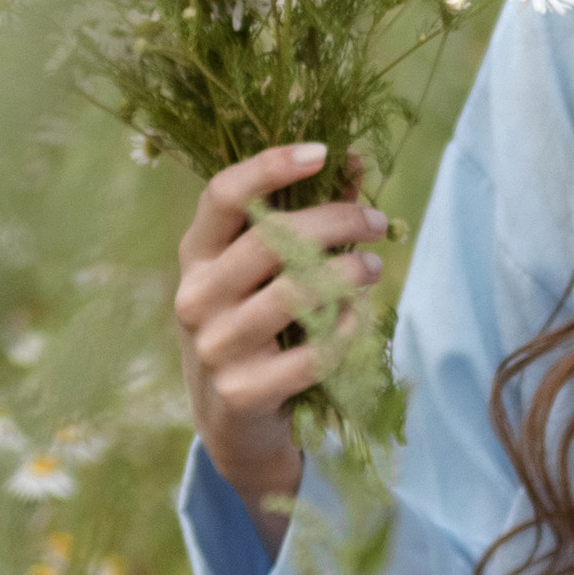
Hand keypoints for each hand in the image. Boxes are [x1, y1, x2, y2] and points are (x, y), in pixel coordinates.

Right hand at [174, 142, 384, 522]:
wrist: (233, 421)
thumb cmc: (257, 326)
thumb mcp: (264, 272)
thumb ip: (304, 216)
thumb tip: (353, 158)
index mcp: (196, 255)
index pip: (223, 194)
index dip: (271, 165)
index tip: (322, 152)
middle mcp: (196, 296)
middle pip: (270, 237)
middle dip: (336, 220)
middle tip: (377, 221)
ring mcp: (216, 346)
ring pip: (296, 291)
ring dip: (349, 271)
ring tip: (374, 267)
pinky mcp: (244, 391)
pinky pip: (312, 351)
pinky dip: (345, 328)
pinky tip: (356, 316)